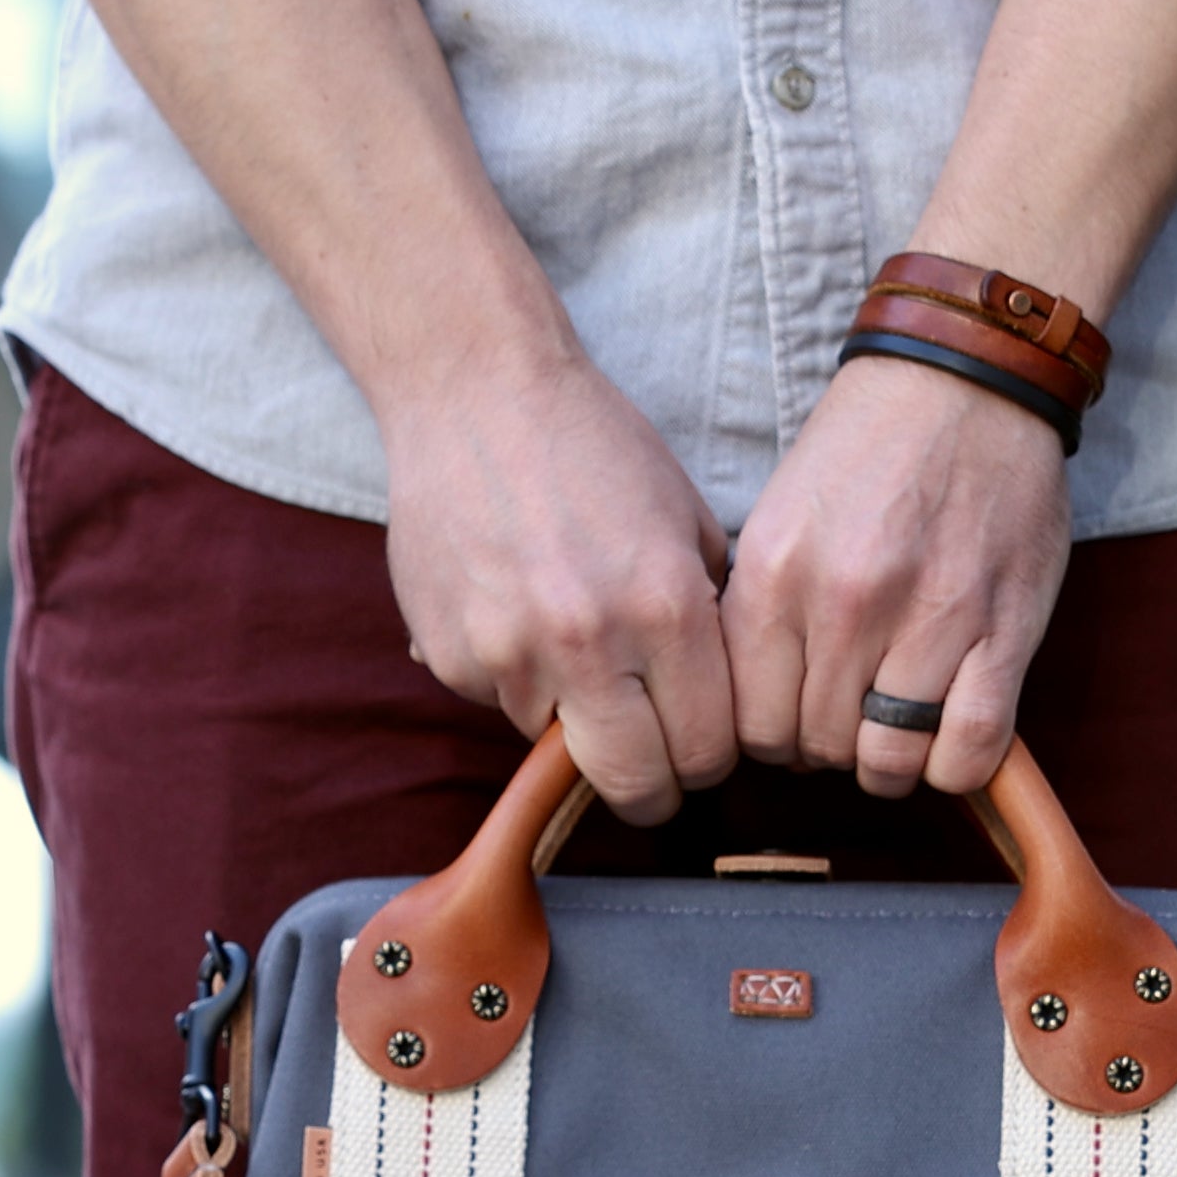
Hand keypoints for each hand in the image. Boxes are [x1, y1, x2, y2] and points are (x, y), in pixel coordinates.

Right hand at [381, 347, 738, 824]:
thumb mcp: (685, 521)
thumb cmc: (592, 446)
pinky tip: (514, 608)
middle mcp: (589, 642)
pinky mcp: (452, 658)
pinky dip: (513, 678)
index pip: (707, 750)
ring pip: (558, 747)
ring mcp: (510, 656)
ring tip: (567, 638)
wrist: (474, 390)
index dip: (707, 759)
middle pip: (636, 785)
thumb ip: (707, 618)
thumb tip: (724, 705)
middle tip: (650, 762)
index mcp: (665, 608)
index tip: (696, 747)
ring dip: (571, 717)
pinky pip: (498, 703)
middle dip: (650, 786)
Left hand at [721, 358, 1072, 799]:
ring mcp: (928, 617)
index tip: (794, 719)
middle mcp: (845, 601)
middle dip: (829, 748)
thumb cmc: (870, 449)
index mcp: (775, 573)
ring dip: (890, 761)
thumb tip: (756, 717)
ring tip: (898, 727)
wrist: (967, 380)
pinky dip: (954, 766)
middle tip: (851, 714)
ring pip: (887, 760)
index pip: (749, 724)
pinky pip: (967, 750)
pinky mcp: (1003, 629)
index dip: (771, 739)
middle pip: (815, 749)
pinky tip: (946, 737)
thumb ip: (761, 614)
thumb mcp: (780, 517)